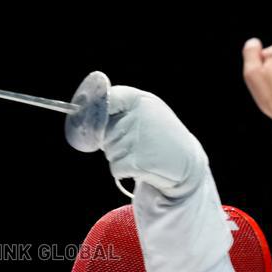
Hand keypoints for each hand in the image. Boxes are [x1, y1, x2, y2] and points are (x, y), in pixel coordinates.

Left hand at [65, 71, 208, 198]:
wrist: (186, 163)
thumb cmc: (160, 137)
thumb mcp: (147, 114)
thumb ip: (121, 110)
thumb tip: (84, 119)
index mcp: (140, 100)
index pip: (106, 100)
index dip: (96, 112)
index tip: (95, 120)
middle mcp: (138, 117)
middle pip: (102, 132)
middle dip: (111, 141)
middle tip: (136, 143)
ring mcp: (137, 139)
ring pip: (108, 152)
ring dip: (119, 156)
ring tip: (143, 153)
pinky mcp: (137, 162)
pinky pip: (115, 168)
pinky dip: (123, 171)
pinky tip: (142, 166)